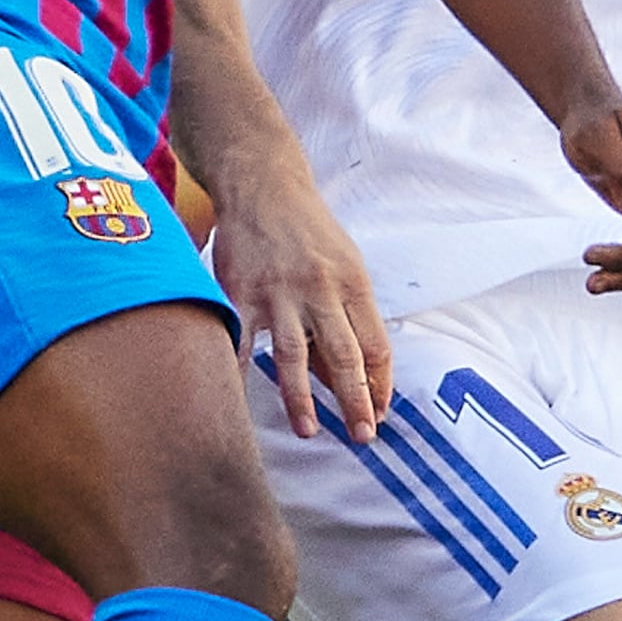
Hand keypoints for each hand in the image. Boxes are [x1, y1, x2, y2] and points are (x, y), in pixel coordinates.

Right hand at [210, 166, 392, 441]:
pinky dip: (242, 374)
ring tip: (310, 432)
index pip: (376, 344)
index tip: (379, 414)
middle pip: (344, 355)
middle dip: (355, 401)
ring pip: (295, 355)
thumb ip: (348, 318)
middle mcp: (320, 288)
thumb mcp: (344, 265)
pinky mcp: (241, 291)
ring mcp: (279, 291)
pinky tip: (242, 403)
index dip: (380, 384)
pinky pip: (243, 341)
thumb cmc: (310, 231)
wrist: (264, 185)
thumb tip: (348, 379)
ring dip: (303, 399)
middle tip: (363, 436)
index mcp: (353, 282)